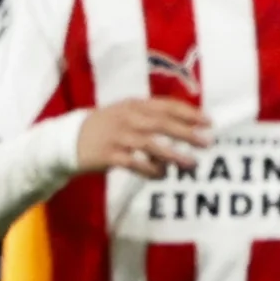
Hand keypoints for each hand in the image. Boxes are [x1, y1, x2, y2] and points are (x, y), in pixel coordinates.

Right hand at [73, 98, 210, 178]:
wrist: (69, 139)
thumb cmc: (108, 126)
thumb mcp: (127, 113)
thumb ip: (153, 116)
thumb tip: (189, 126)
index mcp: (134, 105)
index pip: (166, 106)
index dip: (189, 113)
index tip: (209, 122)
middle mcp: (127, 118)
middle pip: (161, 123)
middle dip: (186, 133)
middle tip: (207, 142)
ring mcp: (117, 136)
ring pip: (149, 144)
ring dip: (172, 155)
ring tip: (191, 164)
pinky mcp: (108, 155)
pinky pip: (134, 164)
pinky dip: (150, 170)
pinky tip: (161, 175)